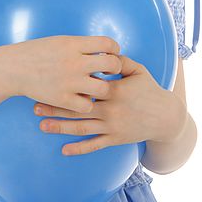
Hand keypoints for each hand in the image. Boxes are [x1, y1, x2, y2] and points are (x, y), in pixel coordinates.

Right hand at [1, 35, 121, 112]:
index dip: (114, 50)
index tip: (109, 55)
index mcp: (74, 44)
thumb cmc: (37, 53)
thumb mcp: (60, 41)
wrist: (12, 68)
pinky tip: (80, 98)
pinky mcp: (62, 99)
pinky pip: (87, 105)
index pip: (108, 43)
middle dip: (114, 69)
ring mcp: (69, 82)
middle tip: (108, 72)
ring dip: (103, 89)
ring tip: (95, 87)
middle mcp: (74, 62)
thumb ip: (82, 45)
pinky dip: (86, 103)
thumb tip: (105, 50)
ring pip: (104, 89)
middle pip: (112, 65)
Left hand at [34, 55, 186, 155]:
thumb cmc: (150, 90)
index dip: (67, 86)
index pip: (86, 87)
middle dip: (55, 108)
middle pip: (77, 109)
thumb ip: (119, 61)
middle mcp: (111, 110)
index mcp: (114, 91)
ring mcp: (112, 126)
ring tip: (42, 126)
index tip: (48, 83)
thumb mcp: (138, 70)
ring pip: (82, 128)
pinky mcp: (115, 139)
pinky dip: (79, 149)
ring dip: (61, 128)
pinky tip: (63, 150)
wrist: (166, 117)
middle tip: (35, 106)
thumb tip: (102, 52)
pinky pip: (94, 145)